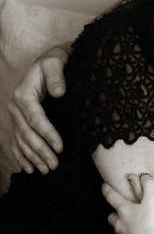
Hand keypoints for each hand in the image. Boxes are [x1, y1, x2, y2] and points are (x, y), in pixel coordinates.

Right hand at [9, 49, 67, 173]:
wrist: (45, 64)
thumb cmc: (52, 64)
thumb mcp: (54, 64)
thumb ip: (57, 77)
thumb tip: (59, 92)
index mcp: (23, 95)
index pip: (35, 119)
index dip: (47, 134)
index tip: (60, 147)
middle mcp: (15, 107)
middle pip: (27, 134)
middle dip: (41, 151)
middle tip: (54, 164)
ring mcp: (14, 116)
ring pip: (21, 141)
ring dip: (33, 157)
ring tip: (47, 170)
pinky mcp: (17, 122)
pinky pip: (16, 143)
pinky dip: (22, 157)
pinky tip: (30, 168)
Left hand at [104, 173, 153, 233]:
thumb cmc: (151, 222)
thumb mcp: (152, 200)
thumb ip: (148, 186)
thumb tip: (144, 176)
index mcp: (123, 209)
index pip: (112, 197)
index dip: (107, 190)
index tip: (103, 186)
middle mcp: (120, 222)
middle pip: (111, 216)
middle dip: (114, 212)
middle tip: (118, 209)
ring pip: (117, 228)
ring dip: (121, 224)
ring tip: (129, 223)